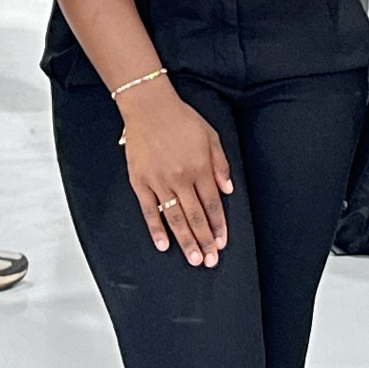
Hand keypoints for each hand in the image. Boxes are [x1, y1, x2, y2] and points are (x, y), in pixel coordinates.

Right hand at [119, 82, 231, 265]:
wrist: (149, 107)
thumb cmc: (181, 119)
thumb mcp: (211, 136)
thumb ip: (220, 164)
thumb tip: (228, 191)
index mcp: (200, 168)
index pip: (212, 205)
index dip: (219, 226)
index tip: (222, 243)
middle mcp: (181, 178)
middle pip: (196, 216)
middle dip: (205, 241)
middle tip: (210, 260)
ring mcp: (159, 181)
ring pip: (175, 217)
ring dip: (185, 241)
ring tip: (193, 259)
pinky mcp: (140, 181)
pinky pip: (149, 210)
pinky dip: (156, 228)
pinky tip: (164, 245)